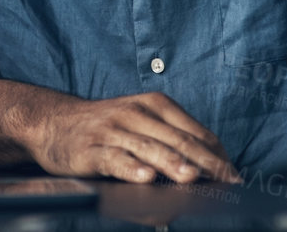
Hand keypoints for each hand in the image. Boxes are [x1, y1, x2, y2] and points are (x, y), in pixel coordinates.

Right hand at [19, 91, 240, 184]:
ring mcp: (113, 130)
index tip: (234, 176)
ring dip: (172, 163)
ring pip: (149, 148)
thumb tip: (206, 170)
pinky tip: (145, 177)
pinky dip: (131, 168)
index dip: (217, 155)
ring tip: (192, 178)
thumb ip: (170, 139)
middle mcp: (135, 113)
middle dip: (204, 162)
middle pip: (177, 139)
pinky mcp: (92, 149)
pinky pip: (115, 159)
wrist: (53, 121)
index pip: (195, 131)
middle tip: (225, 181)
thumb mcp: (139, 122)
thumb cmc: (105, 126)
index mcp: (154, 104)